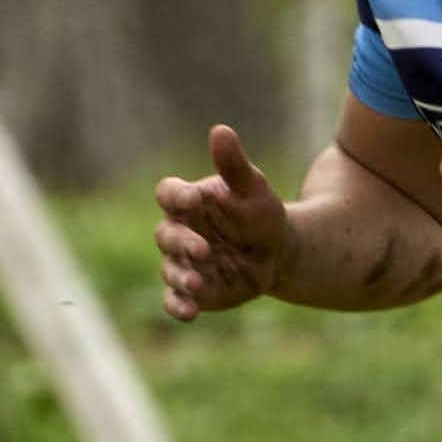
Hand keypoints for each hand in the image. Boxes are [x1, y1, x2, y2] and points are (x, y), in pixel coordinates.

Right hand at [153, 124, 293, 319]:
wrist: (277, 252)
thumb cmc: (259, 212)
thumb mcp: (253, 188)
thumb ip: (233, 165)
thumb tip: (220, 130)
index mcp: (188, 202)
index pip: (168, 194)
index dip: (176, 196)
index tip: (193, 199)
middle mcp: (179, 232)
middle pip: (165, 235)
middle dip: (181, 243)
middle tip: (203, 248)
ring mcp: (183, 263)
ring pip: (169, 269)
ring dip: (180, 276)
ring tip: (197, 281)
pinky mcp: (192, 292)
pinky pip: (175, 300)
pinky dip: (178, 306)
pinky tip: (190, 311)